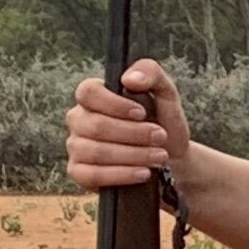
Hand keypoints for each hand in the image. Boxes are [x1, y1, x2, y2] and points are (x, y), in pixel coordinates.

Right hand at [66, 59, 193, 193]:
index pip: (88, 92)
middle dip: (134, 134)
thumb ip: (150, 73)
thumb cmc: (162, 121)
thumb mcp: (165, 92)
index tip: (142, 113)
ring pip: (95, 152)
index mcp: (93, 97)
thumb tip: (130, 78)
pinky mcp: (79, 172)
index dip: (114, 104)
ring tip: (159, 156)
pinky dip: (121, 174)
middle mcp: (79, 120)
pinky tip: (142, 173)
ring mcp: (76, 147)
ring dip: (133, 155)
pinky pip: (91, 175)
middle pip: (96, 126)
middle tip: (160, 137)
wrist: (172, 157)